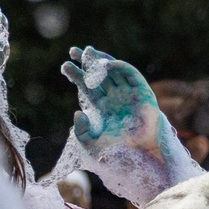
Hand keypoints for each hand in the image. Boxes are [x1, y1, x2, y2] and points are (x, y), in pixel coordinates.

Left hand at [60, 46, 203, 205]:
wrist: (139, 157)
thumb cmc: (116, 153)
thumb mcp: (90, 143)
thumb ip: (81, 130)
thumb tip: (77, 112)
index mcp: (102, 108)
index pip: (87, 87)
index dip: (77, 75)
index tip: (65, 65)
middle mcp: (115, 99)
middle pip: (99, 76)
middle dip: (87, 63)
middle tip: (74, 50)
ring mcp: (129, 95)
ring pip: (115, 72)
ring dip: (103, 61)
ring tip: (89, 53)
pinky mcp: (143, 94)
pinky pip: (133, 77)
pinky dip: (122, 68)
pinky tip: (109, 65)